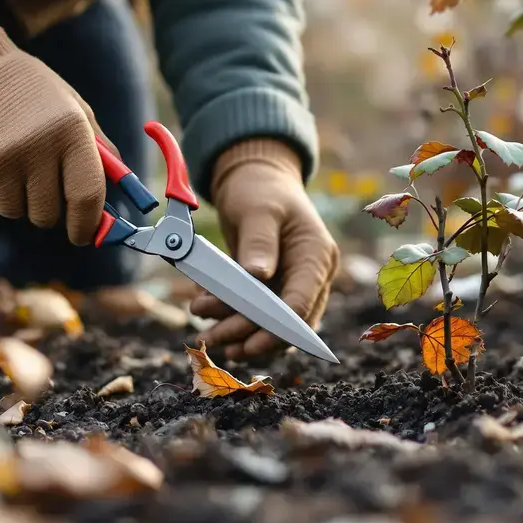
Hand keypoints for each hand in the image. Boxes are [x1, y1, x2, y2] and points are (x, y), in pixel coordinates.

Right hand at [0, 25, 114, 244]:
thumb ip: (101, 153)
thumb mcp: (75, 110)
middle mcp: (36, 147)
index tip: (85, 236)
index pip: (86, 197)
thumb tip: (125, 198)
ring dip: (16, 197)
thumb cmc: (33, 94)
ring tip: (11, 159)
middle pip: (48, 215)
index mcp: (70, 131)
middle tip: (40, 182)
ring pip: (16, 212)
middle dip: (48, 209)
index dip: (86, 225)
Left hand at [190, 139, 338, 360]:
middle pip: (285, 321)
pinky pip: (255, 311)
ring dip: (237, 332)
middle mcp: (310, 275)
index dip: (277, 330)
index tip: (250, 344)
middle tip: (213, 339)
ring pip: (269, 322)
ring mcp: (292, 282)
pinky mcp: (272, 286)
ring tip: (206, 334)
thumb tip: (258, 276)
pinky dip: (232, 317)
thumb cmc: (260, 189)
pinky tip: (209, 311)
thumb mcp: (258, 209)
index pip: (302, 304)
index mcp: (316, 256)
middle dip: (249, 335)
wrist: (255, 179)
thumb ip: (259, 242)